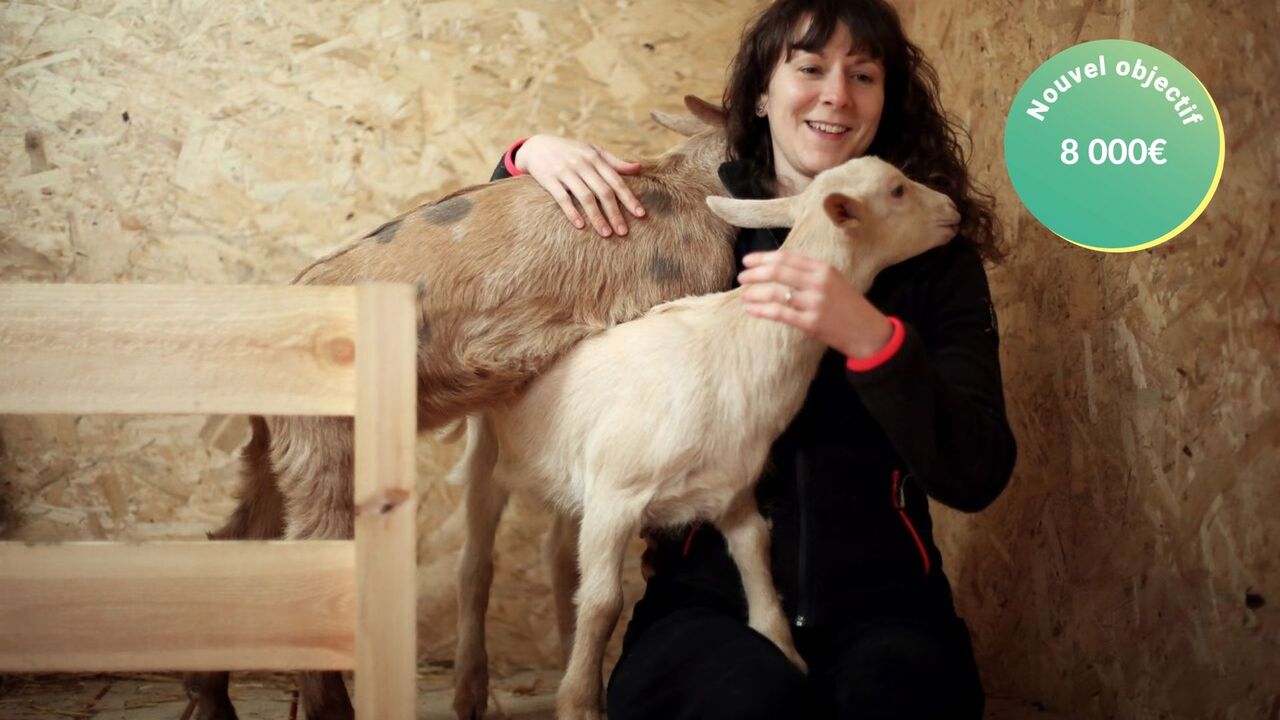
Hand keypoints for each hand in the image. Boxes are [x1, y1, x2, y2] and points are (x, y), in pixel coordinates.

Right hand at [516, 134, 645, 236]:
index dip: (629, 198)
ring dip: (597, 217)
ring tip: (606, 234)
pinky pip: (562, 198)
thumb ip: (614, 162)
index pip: (616, 181)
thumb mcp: (592, 151)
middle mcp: (582, 164)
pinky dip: (572, 212)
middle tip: (623, 232)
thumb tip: (639, 168)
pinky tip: (581, 226)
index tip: (640, 215)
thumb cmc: (570, 151)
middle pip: (603, 191)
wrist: (536, 146)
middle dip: (615, 213)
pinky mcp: (549, 180)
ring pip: (585, 197)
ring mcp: (565, 172)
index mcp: (595, 158)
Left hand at [737, 250, 892, 357]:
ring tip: (743, 296)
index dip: (764, 258)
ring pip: (776, 292)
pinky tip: (751, 309)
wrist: (868, 333)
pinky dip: (762, 310)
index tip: (748, 261)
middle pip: (778, 271)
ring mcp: (815, 302)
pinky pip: (780, 313)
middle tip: (741, 278)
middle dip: (755, 273)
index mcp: (824, 269)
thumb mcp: (834, 282)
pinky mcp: (811, 322)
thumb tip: (777, 269)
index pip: (787, 258)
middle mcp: (819, 282)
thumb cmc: (848, 307)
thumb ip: (810, 274)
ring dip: (755, 293)